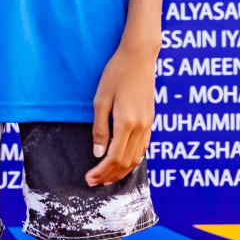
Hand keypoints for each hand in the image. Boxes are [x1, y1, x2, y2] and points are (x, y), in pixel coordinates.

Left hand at [86, 43, 156, 185]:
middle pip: (126, 162)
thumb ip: (100, 128)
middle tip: (93, 182)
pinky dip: (132, 160)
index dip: (101, 171)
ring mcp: (148, 125)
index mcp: (127, 123)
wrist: (138, 57)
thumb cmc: (115, 74)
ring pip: (136, 158)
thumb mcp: (101, 99)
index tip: (89, 178)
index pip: (114, 157)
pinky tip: (122, 162)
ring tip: (106, 178)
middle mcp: (141, 127)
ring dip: (121, 171)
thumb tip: (98, 153)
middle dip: (109, 176)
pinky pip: (143, 148)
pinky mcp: (150, 120)